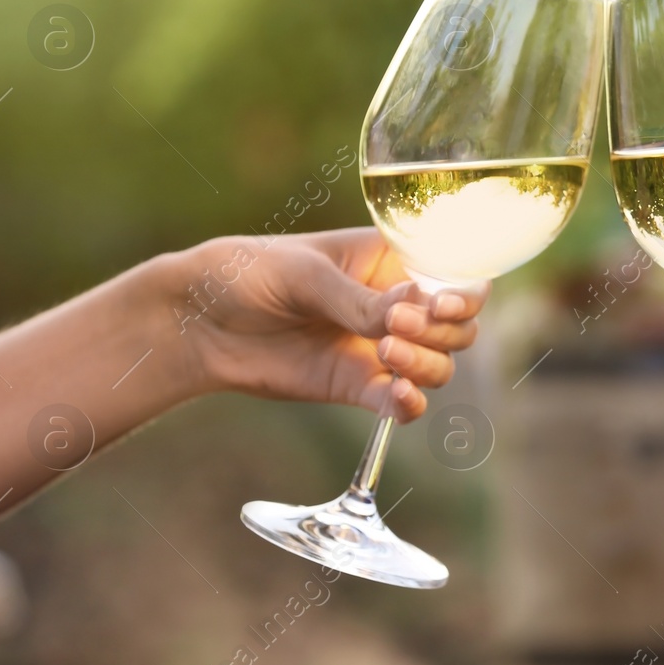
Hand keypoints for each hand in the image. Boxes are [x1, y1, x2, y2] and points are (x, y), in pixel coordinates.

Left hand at [174, 228, 486, 421]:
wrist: (199, 322)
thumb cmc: (249, 273)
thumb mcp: (306, 275)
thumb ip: (358, 300)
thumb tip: (409, 318)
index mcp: (391, 259)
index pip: (454, 273)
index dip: (464, 291)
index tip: (440, 302)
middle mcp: (396, 303)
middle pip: (457, 325)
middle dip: (443, 330)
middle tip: (396, 328)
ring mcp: (380, 347)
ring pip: (438, 364)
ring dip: (427, 364)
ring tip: (386, 353)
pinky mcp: (357, 386)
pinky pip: (401, 402)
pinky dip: (409, 405)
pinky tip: (398, 399)